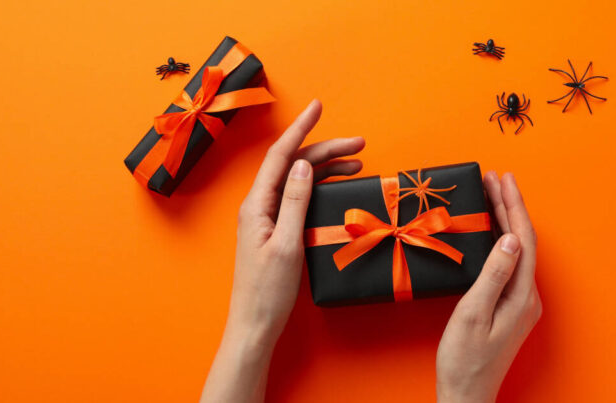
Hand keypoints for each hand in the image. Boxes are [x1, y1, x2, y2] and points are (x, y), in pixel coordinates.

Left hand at [200, 100, 364, 402]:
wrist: (255, 325)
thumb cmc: (268, 291)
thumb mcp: (286, 244)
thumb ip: (295, 202)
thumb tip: (301, 164)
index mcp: (257, 204)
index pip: (280, 155)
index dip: (301, 129)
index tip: (317, 106)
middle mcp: (259, 205)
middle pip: (292, 165)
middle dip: (325, 149)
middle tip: (359, 144)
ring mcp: (266, 218)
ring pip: (296, 180)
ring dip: (325, 168)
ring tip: (356, 162)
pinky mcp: (275, 230)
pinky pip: (298, 198)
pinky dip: (318, 187)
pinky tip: (336, 186)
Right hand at [436, 172, 541, 402]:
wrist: (467, 394)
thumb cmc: (465, 359)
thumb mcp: (473, 314)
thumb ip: (494, 275)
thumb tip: (509, 238)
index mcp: (522, 295)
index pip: (522, 238)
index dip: (513, 205)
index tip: (503, 179)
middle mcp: (528, 296)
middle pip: (522, 240)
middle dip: (509, 206)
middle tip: (494, 177)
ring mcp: (521, 302)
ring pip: (516, 249)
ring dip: (505, 220)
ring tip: (492, 194)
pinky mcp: (511, 307)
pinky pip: (510, 263)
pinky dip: (501, 239)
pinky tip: (491, 230)